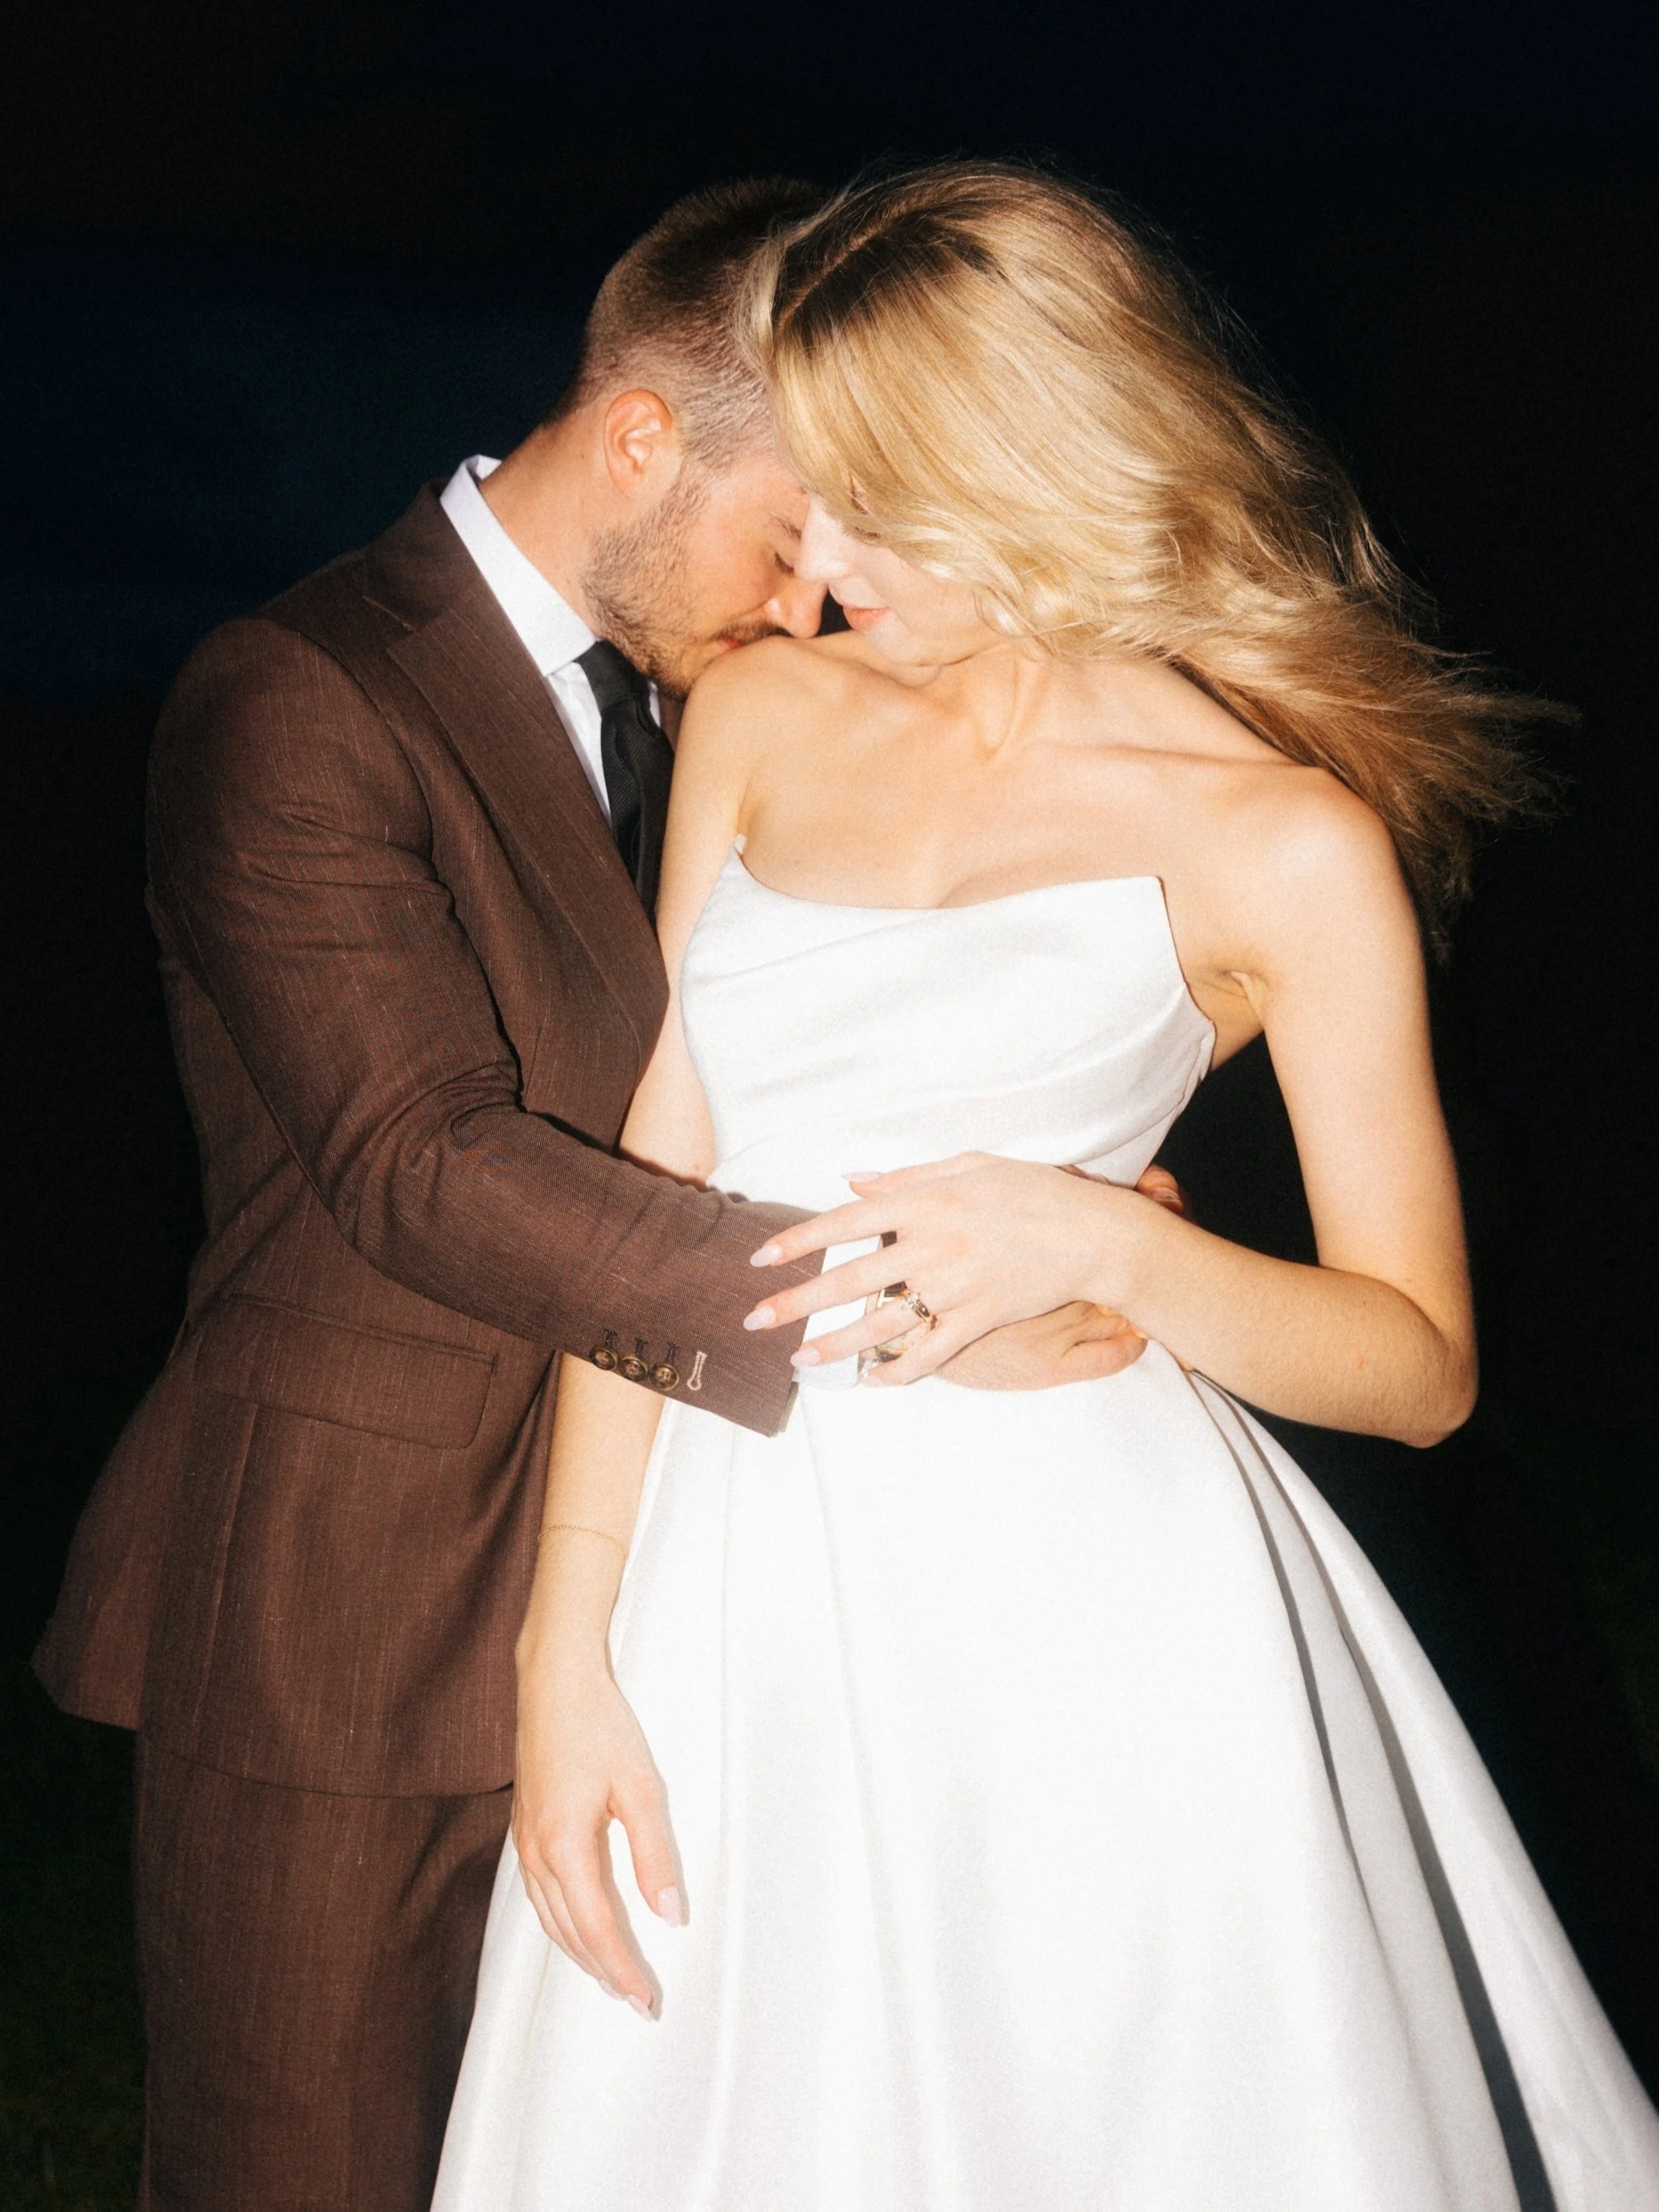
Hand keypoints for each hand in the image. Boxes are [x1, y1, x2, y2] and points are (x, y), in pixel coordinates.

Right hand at [513, 1656, 683, 2017]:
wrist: (554, 1682)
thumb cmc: (600, 1727)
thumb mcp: (641, 1788)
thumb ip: (655, 1855)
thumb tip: (670, 1915)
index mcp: (564, 1848)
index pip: (596, 1930)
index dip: (624, 1970)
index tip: (648, 2002)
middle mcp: (535, 1854)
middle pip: (570, 1934)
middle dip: (604, 1971)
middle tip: (638, 2002)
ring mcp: (524, 1843)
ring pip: (550, 1919)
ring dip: (581, 1953)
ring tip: (612, 1977)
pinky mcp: (524, 1830)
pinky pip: (540, 1897)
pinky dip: (563, 1924)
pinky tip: (580, 1927)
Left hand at [745, 1154, 1182, 1384]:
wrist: (1094, 1233)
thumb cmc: (1033, 1190)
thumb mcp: (971, 1164)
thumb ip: (908, 1176)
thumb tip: (853, 1183)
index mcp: (926, 1201)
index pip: (844, 1223)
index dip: (798, 1242)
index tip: (761, 1260)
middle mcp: (933, 1245)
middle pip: (850, 1278)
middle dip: (796, 1303)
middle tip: (755, 1320)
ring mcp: (956, 1287)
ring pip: (882, 1322)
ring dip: (835, 1345)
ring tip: (799, 1360)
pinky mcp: (980, 1318)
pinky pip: (931, 1352)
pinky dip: (900, 1370)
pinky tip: (872, 1379)